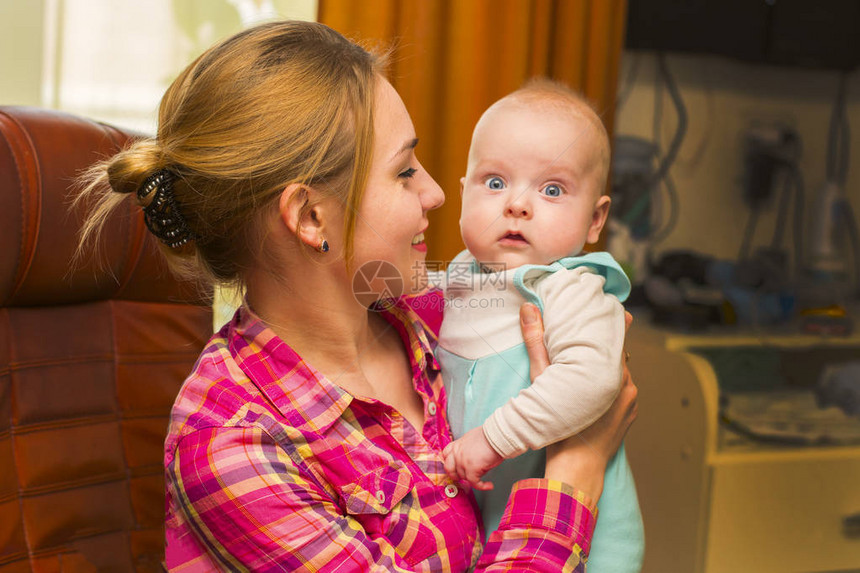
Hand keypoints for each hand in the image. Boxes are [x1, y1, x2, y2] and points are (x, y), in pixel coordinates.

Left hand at [442, 427, 503, 490]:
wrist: (497, 436)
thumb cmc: (489, 436)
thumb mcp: (471, 439)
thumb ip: (465, 448)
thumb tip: (469, 456)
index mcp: (457, 445)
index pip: (446, 455)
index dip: (450, 462)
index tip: (455, 467)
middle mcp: (457, 453)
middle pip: (449, 468)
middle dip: (455, 475)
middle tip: (466, 477)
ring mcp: (463, 462)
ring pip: (463, 477)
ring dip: (473, 479)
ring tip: (484, 476)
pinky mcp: (472, 469)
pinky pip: (474, 483)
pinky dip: (482, 486)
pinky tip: (489, 485)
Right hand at [520, 304, 637, 501]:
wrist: (576, 470)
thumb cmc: (558, 428)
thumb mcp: (542, 381)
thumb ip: (537, 342)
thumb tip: (529, 309)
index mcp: (613, 374)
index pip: (616, 338)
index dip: (608, 324)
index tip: (600, 312)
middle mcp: (628, 386)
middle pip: (617, 355)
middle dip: (603, 347)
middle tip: (586, 336)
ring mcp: (631, 403)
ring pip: (620, 374)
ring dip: (606, 368)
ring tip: (587, 362)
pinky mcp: (630, 416)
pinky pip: (622, 392)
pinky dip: (610, 386)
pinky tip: (593, 387)